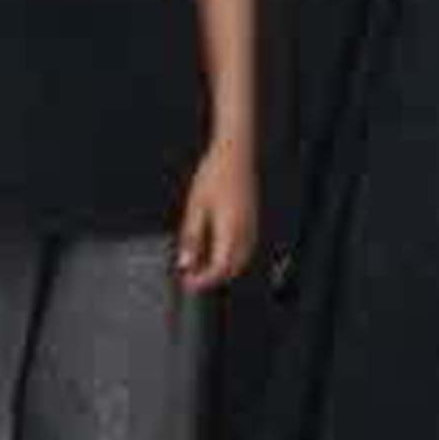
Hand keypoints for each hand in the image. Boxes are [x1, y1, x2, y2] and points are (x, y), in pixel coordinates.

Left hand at [176, 141, 258, 293]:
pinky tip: (214, 251)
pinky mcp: (253, 221)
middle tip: (190, 277)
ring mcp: (253, 227)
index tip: (187, 284)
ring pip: (241, 260)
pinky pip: (245, 248)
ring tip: (198, 265)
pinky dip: (230, 256)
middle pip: (233, 269)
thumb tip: (185, 263)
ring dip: (222, 268)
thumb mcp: (194, 208)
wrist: (235, 156)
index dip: (203, 281)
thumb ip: (191, 238)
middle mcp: (246, 233)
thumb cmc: (214, 176)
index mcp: (232, 231)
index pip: (220, 269)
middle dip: (212, 277)